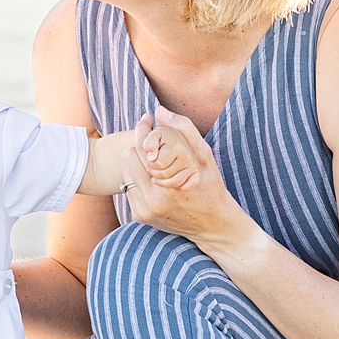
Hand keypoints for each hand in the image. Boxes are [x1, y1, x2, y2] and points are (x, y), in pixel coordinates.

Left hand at [125, 110, 258, 262]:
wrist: (213, 226)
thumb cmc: (211, 186)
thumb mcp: (204, 157)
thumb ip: (184, 130)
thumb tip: (159, 111)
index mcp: (170, 184)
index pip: (142, 146)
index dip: (144, 129)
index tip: (148, 119)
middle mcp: (154, 200)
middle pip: (129, 157)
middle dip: (139, 145)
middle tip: (152, 140)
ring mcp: (144, 210)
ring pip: (126, 171)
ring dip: (137, 162)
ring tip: (153, 158)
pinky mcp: (140, 217)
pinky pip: (128, 187)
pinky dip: (138, 178)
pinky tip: (153, 177)